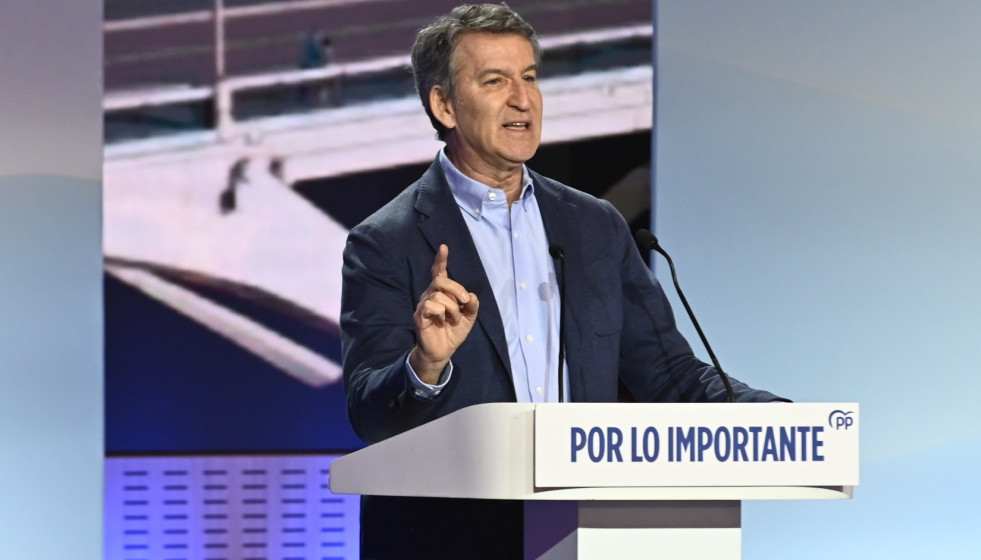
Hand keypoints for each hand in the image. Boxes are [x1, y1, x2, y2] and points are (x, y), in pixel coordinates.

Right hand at [409, 244, 478, 383]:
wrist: (443, 352)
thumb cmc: (453, 333)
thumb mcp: (468, 319)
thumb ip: (472, 306)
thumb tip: (472, 296)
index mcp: (441, 294)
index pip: (439, 273)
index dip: (441, 260)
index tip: (444, 247)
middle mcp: (430, 295)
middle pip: (441, 281)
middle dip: (456, 288)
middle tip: (464, 300)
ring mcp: (423, 305)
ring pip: (439, 295)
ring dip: (452, 308)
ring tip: (453, 320)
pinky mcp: (419, 316)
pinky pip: (431, 306)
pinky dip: (441, 313)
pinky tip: (442, 322)